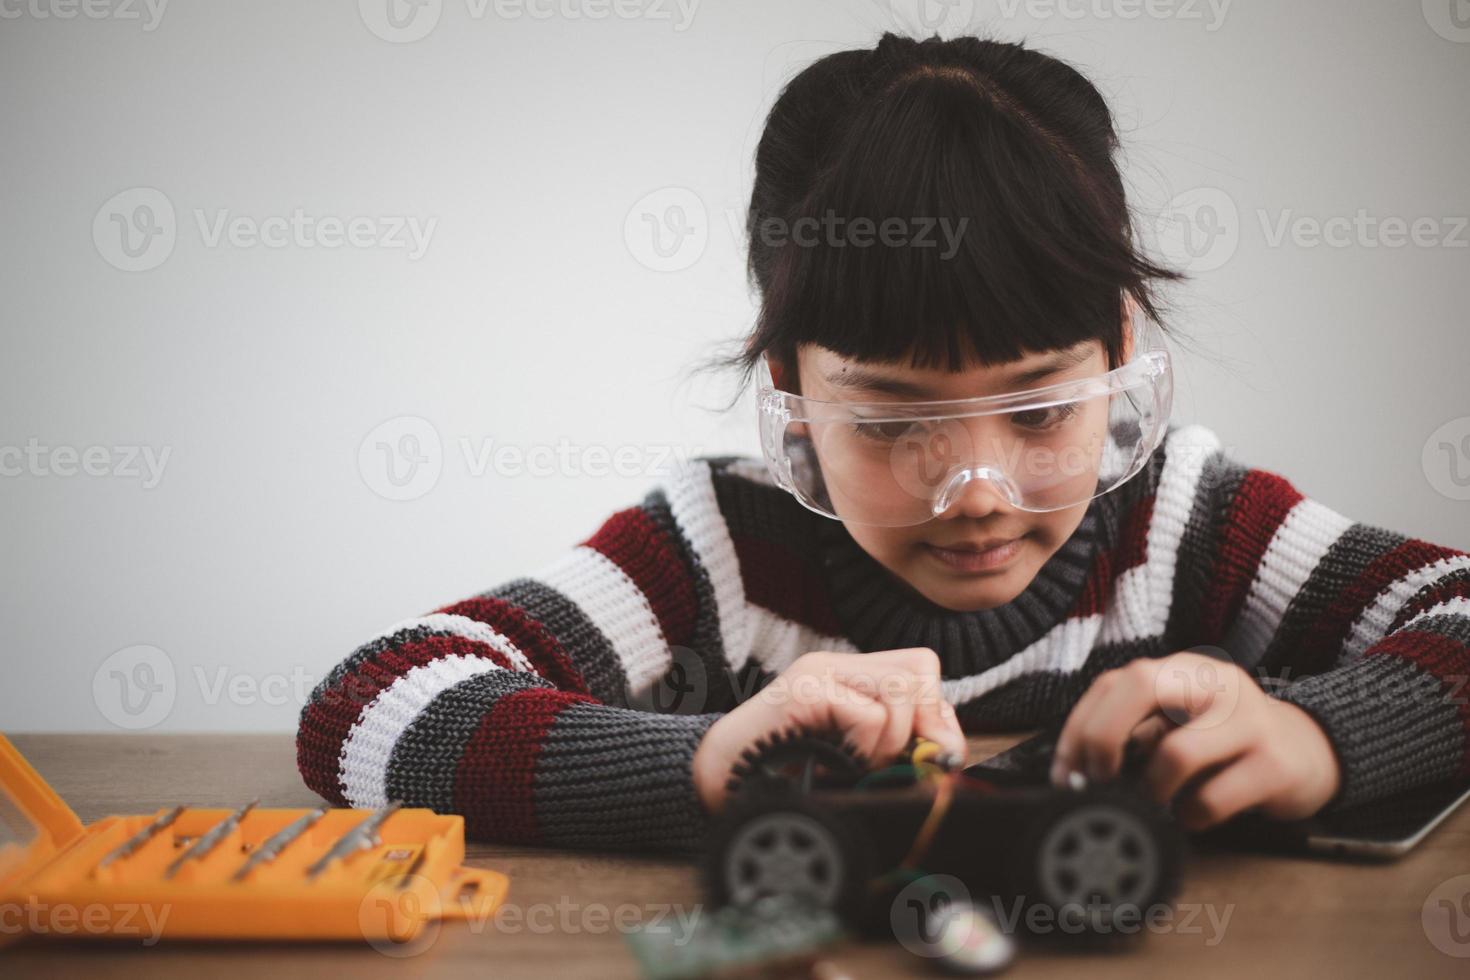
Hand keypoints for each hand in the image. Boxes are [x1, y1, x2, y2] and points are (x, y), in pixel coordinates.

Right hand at [691, 647, 966, 813]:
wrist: (715, 779)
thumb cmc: (782, 775)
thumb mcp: (852, 757)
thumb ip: (895, 741)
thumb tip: (947, 746)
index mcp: (848, 676)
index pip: (921, 670)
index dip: (935, 714)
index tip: (923, 756)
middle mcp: (834, 665)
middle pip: (920, 670)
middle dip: (920, 725)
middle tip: (885, 759)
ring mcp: (817, 672)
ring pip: (901, 691)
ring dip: (888, 741)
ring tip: (853, 761)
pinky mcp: (803, 690)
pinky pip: (869, 714)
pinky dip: (863, 747)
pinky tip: (833, 759)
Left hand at [1050, 652, 1341, 829]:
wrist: (1310, 752)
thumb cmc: (1226, 744)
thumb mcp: (1178, 724)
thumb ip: (1134, 734)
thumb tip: (1075, 772)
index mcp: (1182, 670)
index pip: (1113, 682)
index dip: (1079, 728)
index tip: (1067, 773)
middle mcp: (1215, 682)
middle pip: (1139, 685)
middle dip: (1103, 738)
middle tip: (1097, 782)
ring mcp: (1249, 720)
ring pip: (1176, 751)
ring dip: (1151, 790)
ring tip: (1154, 804)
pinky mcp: (1276, 763)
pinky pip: (1214, 797)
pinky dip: (1191, 816)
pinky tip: (1193, 817)